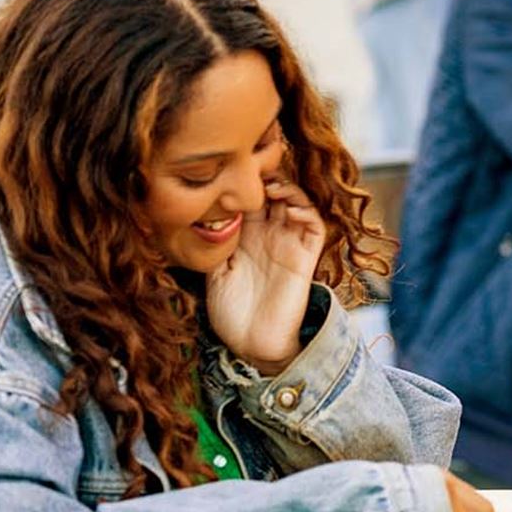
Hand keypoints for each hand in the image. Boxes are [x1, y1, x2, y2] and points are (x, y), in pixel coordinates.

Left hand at [205, 178, 324, 374]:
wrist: (252, 344)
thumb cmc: (231, 313)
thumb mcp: (212, 271)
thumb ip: (213, 243)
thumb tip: (197, 216)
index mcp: (247, 236)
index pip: (250, 198)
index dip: (244, 181)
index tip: (230, 167)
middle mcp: (270, 235)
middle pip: (276, 193)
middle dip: (267, 176)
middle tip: (254, 167)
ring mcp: (289, 244)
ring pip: (298, 202)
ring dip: (288, 188)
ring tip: (272, 185)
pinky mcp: (305, 256)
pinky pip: (314, 225)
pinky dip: (305, 210)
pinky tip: (288, 207)